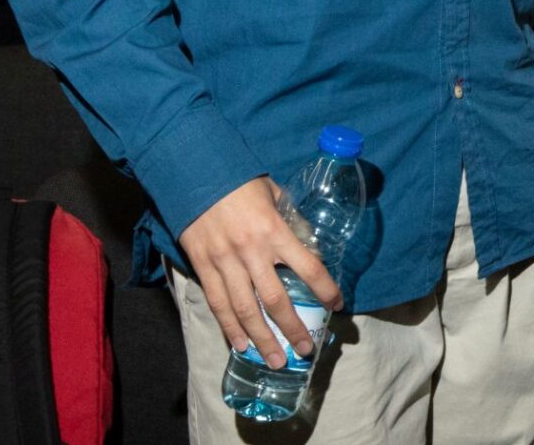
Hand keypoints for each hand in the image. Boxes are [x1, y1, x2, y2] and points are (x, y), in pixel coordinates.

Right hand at [177, 177, 340, 366]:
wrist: (196, 172)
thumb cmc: (240, 181)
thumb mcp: (275, 193)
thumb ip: (290, 220)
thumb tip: (306, 242)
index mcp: (275, 231)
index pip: (308, 267)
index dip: (326, 290)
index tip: (337, 305)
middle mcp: (251, 251)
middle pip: (276, 300)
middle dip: (293, 328)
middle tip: (305, 349)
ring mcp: (224, 262)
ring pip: (245, 310)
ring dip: (262, 338)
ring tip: (275, 360)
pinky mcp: (202, 266)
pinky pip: (218, 303)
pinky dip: (229, 327)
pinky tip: (240, 345)